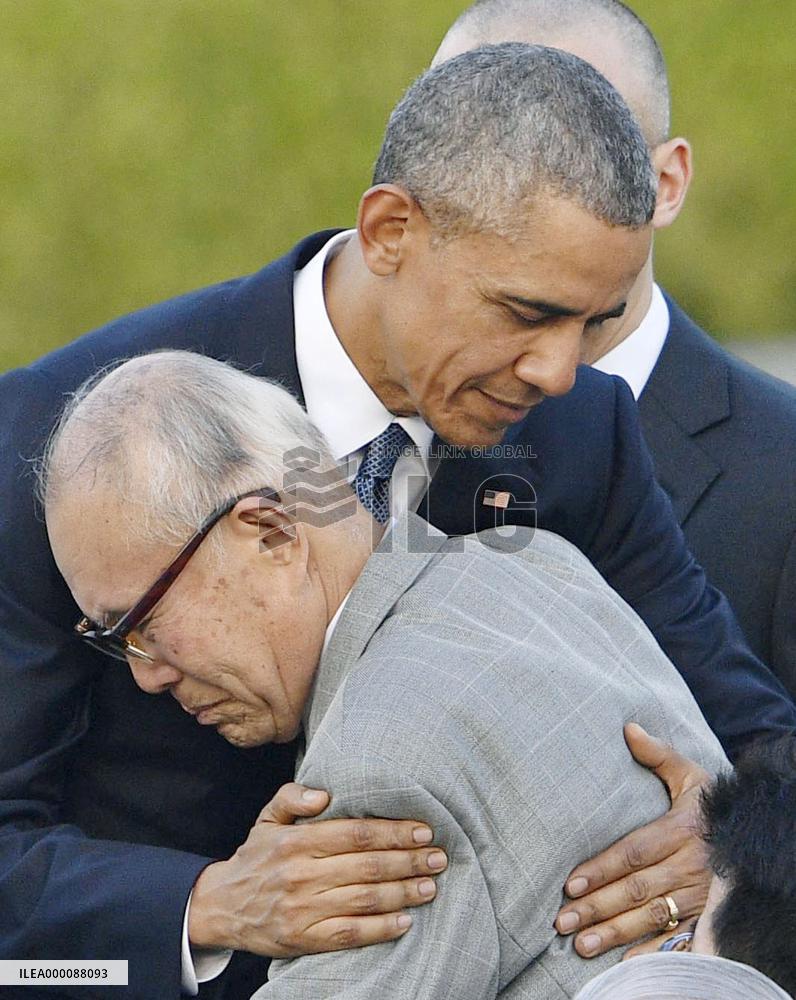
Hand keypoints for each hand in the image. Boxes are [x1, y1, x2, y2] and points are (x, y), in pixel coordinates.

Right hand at [189, 782, 447, 956]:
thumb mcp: (267, 818)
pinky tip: (405, 920)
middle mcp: (303, 874)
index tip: (423, 830)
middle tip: (438, 857)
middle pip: (367, 866)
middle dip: (408, 860)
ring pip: (363, 900)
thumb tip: (324, 791)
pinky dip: (380, 929)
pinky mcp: (305, 939)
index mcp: (297, 841)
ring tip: (430, 885)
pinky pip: (350, 935)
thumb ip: (293, 797)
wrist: (220, 906)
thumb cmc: (256, 857)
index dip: (393, 831)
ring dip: (402, 893)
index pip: (356, 833)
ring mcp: (305, 909)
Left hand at [555, 723, 711, 957]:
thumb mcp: (691, 774)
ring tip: (580, 943)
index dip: (602, 869)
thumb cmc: (715, 804)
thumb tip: (628, 728)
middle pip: (638, 890)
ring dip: (615, 932)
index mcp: (682, 831)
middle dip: (598, 906)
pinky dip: (652, 952)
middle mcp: (691, 866)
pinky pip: (680, 939)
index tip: (570, 884)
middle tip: (562, 920)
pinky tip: (625, 962)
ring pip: (653, 917)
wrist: (759, 830)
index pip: (634, 852)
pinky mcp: (709, 916)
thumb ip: (659, 754)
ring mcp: (701, 895)